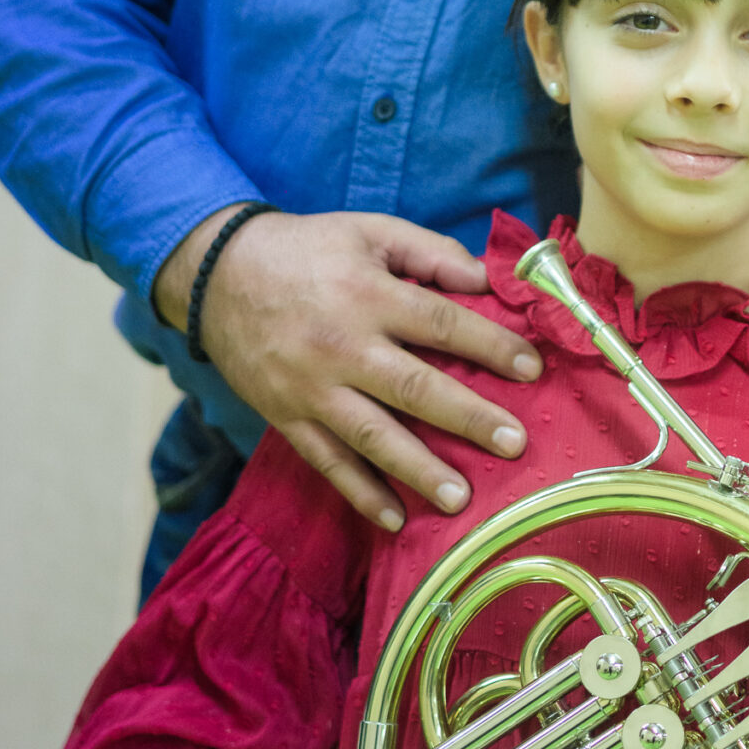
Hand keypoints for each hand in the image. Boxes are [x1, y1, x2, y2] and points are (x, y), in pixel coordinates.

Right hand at [153, 209, 541, 530]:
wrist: (216, 275)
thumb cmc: (306, 249)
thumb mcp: (369, 231)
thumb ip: (429, 251)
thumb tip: (484, 279)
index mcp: (368, 294)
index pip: (441, 324)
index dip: (490, 346)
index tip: (532, 369)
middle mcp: (342, 346)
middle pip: (415, 388)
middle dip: (468, 419)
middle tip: (514, 445)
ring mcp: (312, 388)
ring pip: (373, 436)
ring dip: (418, 470)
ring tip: (461, 499)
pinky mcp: (287, 416)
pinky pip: (328, 461)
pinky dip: (360, 493)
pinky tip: (394, 518)